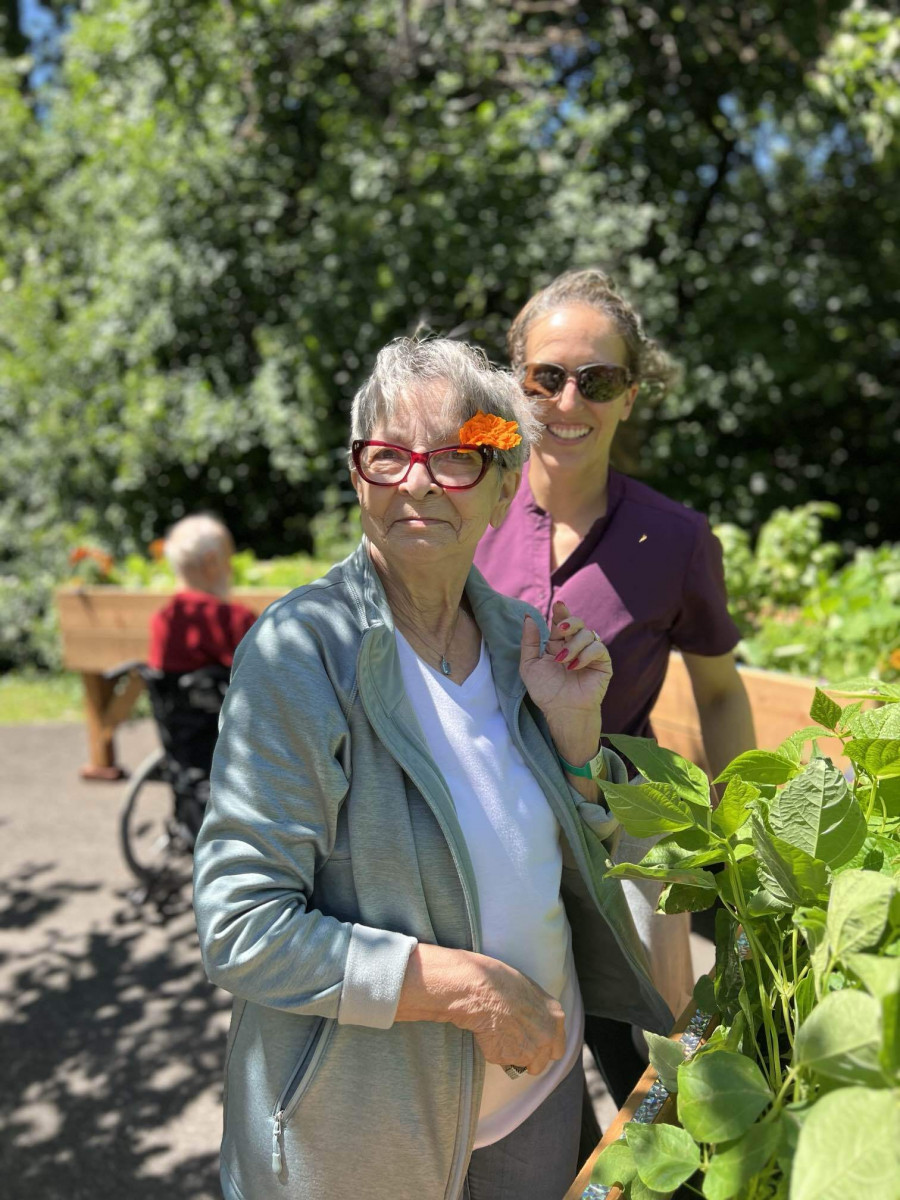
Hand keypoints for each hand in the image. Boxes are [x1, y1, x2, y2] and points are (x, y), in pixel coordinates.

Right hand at [457, 958, 566, 1076]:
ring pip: (527, 1065)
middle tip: (518, 1045)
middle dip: (535, 1058)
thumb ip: (539, 1010)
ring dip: (516, 1057)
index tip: (534, 1041)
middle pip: (546, 1059)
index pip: (558, 1045)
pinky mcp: (513, 1059)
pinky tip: (491, 1037)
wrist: (483, 993)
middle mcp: (548, 1036)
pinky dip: (498, 1054)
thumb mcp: (530, 990)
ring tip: (501, 1038)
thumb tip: (533, 1017)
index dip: (545, 1044)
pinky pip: (506, 1063)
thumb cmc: (502, 982)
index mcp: (555, 1017)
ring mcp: (532, 1050)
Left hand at [519, 601, 611, 764]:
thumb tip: (528, 616)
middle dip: (568, 622)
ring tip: (563, 662)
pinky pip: (598, 648)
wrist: (562, 711)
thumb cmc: (545, 692)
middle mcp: (575, 646)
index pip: (561, 622)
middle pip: (577, 622)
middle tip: (558, 631)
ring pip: (588, 633)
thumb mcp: (529, 666)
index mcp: (558, 644)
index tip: (558, 605)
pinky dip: (586, 654)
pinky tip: (575, 667)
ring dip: (573, 645)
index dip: (561, 612)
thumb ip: (528, 642)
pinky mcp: (603, 663)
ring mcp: (590, 653)